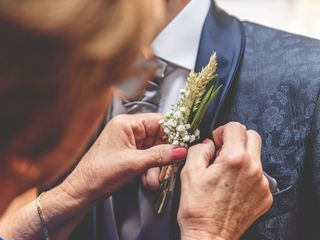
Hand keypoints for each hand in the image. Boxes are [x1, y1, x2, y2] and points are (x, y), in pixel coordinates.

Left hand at [61, 113, 186, 201]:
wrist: (82, 190)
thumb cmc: (99, 173)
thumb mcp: (134, 163)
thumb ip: (160, 155)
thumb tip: (180, 150)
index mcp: (126, 123)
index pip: (159, 121)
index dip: (173, 133)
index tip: (183, 144)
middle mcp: (128, 130)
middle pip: (158, 136)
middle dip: (164, 154)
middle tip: (172, 164)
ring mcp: (128, 143)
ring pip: (154, 149)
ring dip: (157, 165)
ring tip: (154, 179)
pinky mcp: (129, 154)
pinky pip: (147, 158)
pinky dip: (150, 169)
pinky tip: (149, 180)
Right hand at [178, 122, 272, 239]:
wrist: (209, 236)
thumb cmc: (198, 209)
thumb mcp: (189, 173)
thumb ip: (199, 150)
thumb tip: (208, 144)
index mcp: (234, 160)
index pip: (236, 127)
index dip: (222, 130)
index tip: (216, 141)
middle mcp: (253, 169)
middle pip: (252, 136)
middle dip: (236, 138)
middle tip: (223, 150)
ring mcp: (262, 184)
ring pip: (256, 156)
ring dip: (242, 157)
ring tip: (226, 172)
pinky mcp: (265, 196)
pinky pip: (259, 175)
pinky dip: (247, 175)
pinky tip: (233, 186)